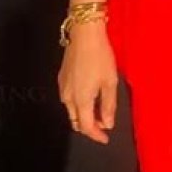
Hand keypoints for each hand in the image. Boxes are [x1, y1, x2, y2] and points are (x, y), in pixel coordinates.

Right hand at [57, 22, 117, 143]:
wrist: (84, 34)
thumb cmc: (100, 57)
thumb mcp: (110, 81)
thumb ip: (108, 105)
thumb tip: (107, 124)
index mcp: (80, 100)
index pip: (86, 126)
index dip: (96, 135)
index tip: (106, 138)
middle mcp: (67, 97)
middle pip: (75, 121)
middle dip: (89, 127)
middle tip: (103, 125)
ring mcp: (62, 87)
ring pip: (71, 110)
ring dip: (83, 115)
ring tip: (98, 111)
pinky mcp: (61, 78)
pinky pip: (69, 99)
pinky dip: (78, 105)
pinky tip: (89, 97)